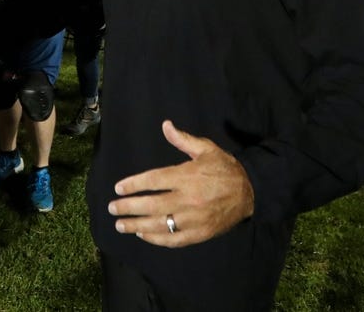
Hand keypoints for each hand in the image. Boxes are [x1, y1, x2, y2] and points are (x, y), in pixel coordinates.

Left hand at [107, 120, 253, 247]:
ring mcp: (193, 219)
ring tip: (121, 225)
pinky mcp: (200, 233)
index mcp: (186, 176)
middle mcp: (187, 198)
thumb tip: (165, 125)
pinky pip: (174, 239)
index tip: (118, 188)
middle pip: (151, 205)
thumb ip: (183, 139)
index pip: (153, 180)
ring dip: (137, 226)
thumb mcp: (206, 148)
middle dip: (128, 207)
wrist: (251, 192)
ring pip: (159, 224)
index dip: (133, 184)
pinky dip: (157, 239)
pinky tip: (143, 235)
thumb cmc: (225, 168)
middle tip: (112, 208)